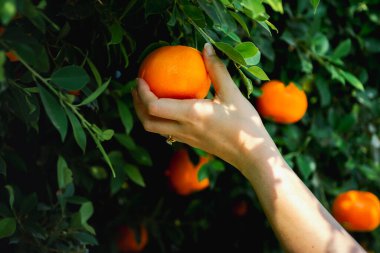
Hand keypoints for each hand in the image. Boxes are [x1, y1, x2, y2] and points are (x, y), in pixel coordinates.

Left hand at [132, 43, 273, 169]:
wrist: (252, 155)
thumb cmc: (245, 124)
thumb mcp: (233, 94)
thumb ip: (217, 70)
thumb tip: (206, 48)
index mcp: (191, 115)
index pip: (154, 106)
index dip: (142, 93)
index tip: (140, 79)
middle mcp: (183, 129)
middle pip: (147, 121)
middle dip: (137, 105)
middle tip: (137, 87)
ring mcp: (185, 139)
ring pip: (154, 129)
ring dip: (145, 114)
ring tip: (148, 97)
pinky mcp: (190, 143)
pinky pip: (166, 132)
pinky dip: (159, 120)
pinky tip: (168, 109)